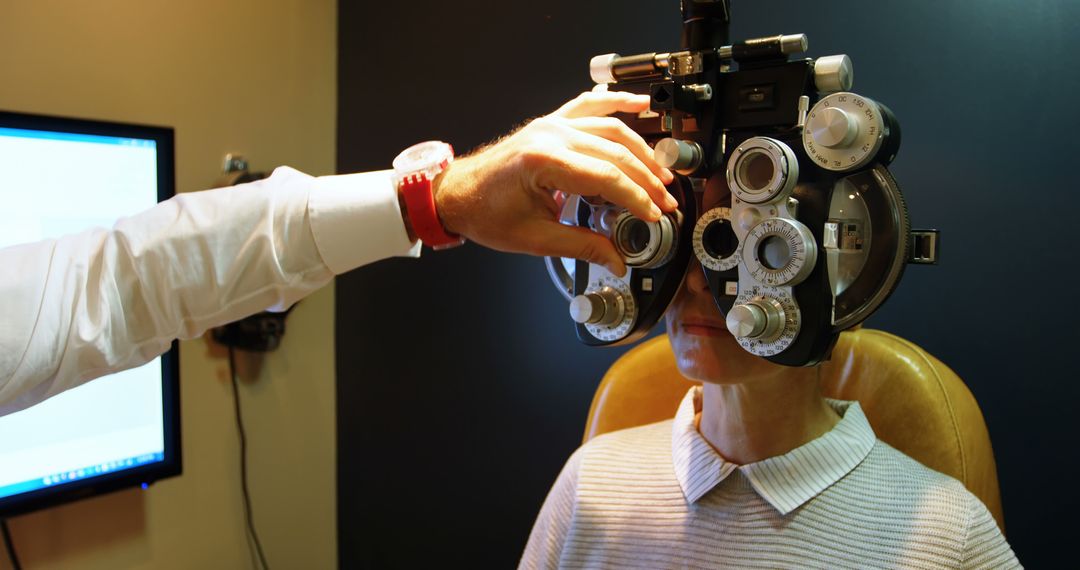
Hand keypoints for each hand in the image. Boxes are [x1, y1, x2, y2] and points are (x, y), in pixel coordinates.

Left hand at [431, 90, 675, 275]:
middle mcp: (550, 135)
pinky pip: (590, 105)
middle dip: (646, 180)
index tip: (654, 216)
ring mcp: (551, 124)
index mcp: (544, 161)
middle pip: (615, 152)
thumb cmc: (486, 214)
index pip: (608, 177)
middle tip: (665, 202)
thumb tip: (617, 260)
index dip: (637, 199)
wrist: (457, 194)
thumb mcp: (536, 239)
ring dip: (641, 151)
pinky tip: (640, 105)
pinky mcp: (550, 123)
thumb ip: (583, 246)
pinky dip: (617, 103)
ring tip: (661, 175)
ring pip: (610, 128)